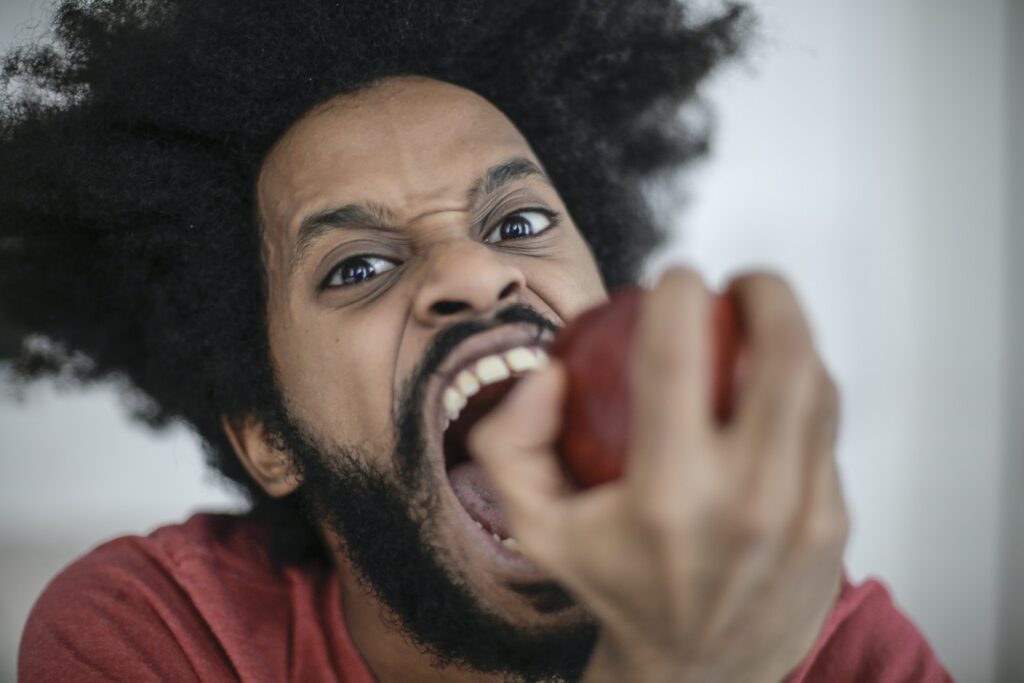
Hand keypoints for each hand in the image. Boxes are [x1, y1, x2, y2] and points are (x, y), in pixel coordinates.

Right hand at [468, 268, 847, 682]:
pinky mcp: (834, 524)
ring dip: (790, 335)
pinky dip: (799, 392)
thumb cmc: (614, 584)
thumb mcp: (536, 526)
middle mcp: (746, 502)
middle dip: (767, 293)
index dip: (677, 291)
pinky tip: (769, 391)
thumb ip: (511, 442)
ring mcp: (801, 514)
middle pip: (784, 353)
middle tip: (740, 285)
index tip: (672, 278)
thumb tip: (550, 373)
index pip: (676, 355)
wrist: (697, 669)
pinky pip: (823, 429)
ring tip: (758, 326)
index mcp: (665, 498)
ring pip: (816, 385)